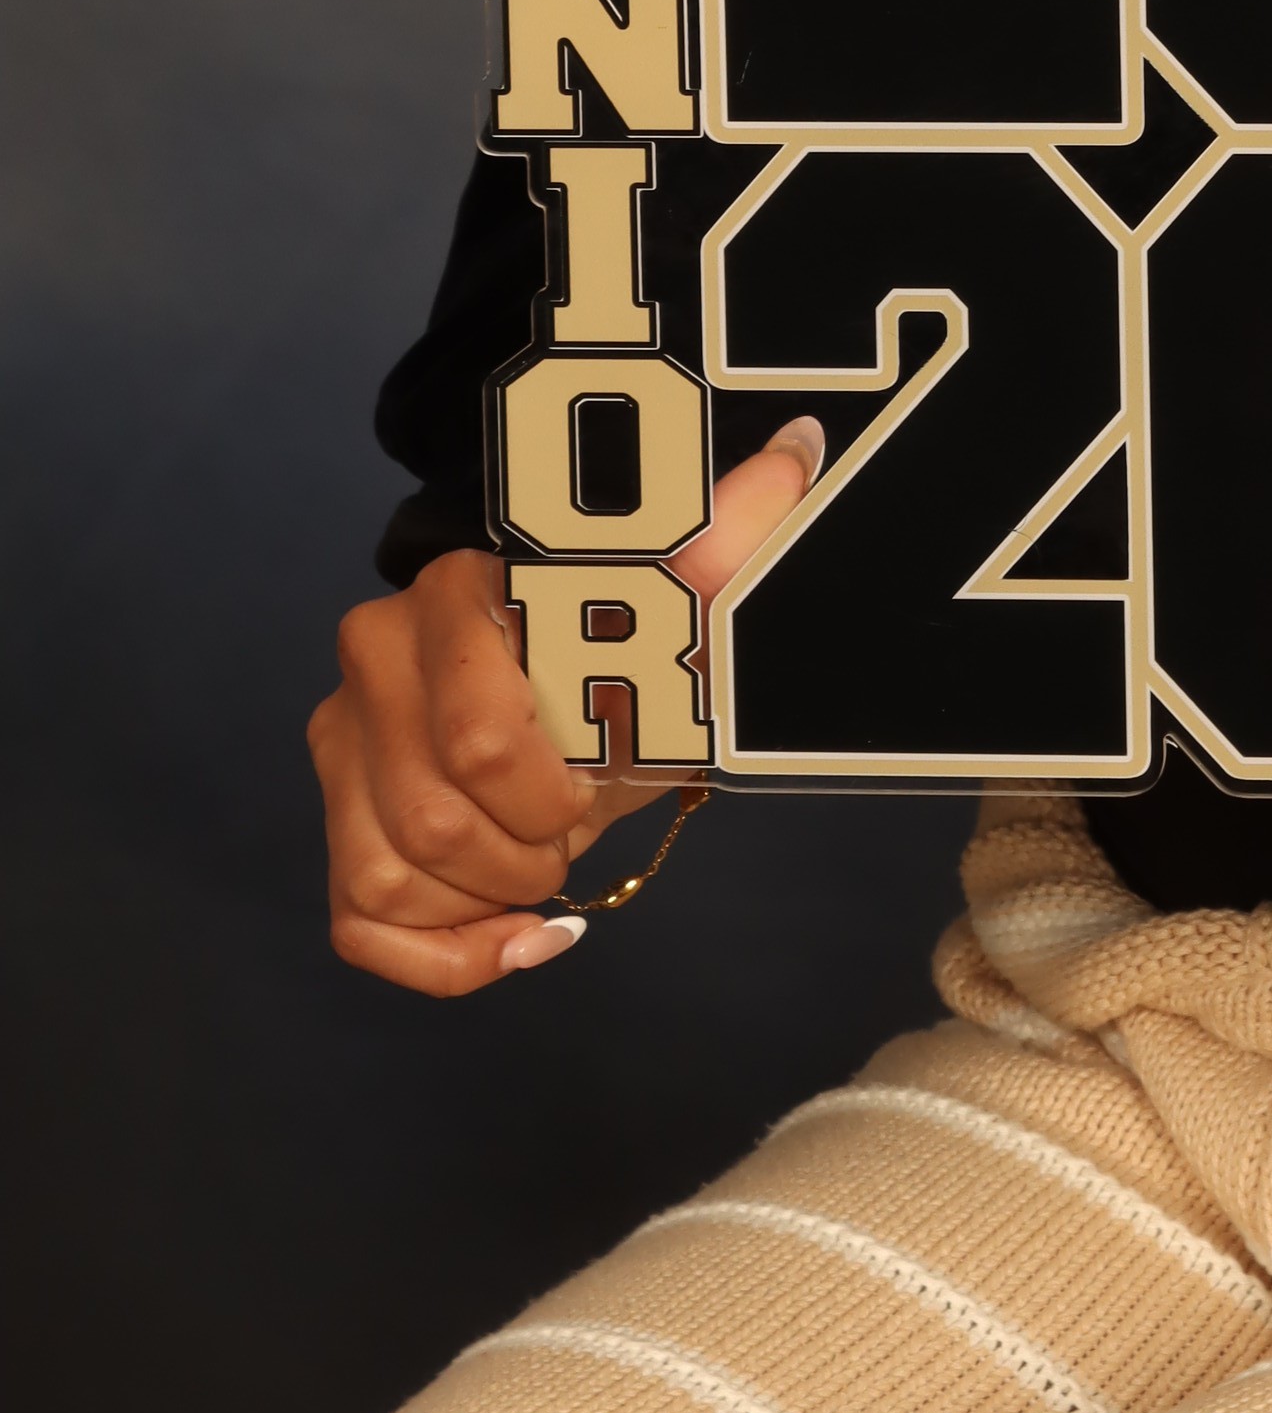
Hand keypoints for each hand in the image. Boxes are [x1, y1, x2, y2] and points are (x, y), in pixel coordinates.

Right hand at [310, 425, 818, 996]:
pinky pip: (360, 923)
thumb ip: (726, 545)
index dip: (557, 793)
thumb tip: (793, 456)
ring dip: (487, 895)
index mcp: (454, 594)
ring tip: (540, 857)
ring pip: (388, 877)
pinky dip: (444, 956)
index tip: (606, 770)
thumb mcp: (685, 614)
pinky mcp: (336, 817)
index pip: (481, 745)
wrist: (582, 683)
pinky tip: (510, 939)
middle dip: (526, 850)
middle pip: (433, 824)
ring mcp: (342, 740)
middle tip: (575, 825)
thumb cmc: (633, 651)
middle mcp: (376, 655)